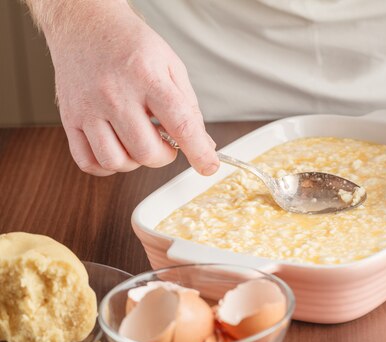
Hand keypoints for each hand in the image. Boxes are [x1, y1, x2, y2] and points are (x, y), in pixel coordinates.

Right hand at [46, 2, 217, 175]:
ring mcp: (89, 108)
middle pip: (146, 151)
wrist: (85, 24)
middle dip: (164, 156)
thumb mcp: (171, 66)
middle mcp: (115, 94)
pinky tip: (117, 150)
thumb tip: (204, 144)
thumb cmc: (130, 44)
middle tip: (166, 143)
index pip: (180, 124)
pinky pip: (88, 161)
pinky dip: (106, 166)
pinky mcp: (70, 118)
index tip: (208, 166)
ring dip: (135, 162)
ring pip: (115, 161)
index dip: (198, 152)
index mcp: (147, 77)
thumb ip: (188, 107)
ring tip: (139, 143)